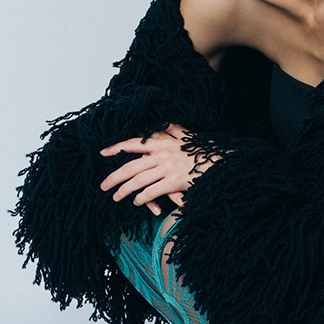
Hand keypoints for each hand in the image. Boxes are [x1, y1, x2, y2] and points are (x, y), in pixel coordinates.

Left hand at [99, 124, 214, 215]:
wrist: (220, 162)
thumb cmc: (204, 150)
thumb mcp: (188, 136)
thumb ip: (174, 129)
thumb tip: (166, 122)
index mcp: (162, 142)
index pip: (134, 143)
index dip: (117, 148)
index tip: (103, 152)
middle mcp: (162, 155)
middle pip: (130, 167)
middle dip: (114, 177)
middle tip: (103, 186)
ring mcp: (167, 169)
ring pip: (138, 181)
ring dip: (125, 191)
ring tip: (116, 197)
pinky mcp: (173, 182)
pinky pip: (152, 192)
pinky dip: (142, 198)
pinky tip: (137, 202)